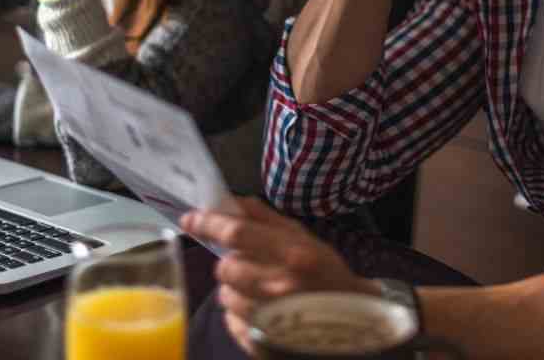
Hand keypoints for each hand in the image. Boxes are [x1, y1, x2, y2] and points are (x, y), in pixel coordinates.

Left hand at [181, 198, 378, 353]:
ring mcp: (270, 318)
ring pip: (224, 296)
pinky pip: (230, 321)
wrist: (352, 323)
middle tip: (247, 265)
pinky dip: (238, 314)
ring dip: (234, 290)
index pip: (237, 233)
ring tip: (257, 291)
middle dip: (229, 263)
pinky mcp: (261, 341)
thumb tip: (232, 202)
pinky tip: (260, 310)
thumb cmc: (327, 275)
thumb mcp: (305, 239)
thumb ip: (267, 219)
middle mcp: (280, 286)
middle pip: (225, 267)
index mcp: (292, 254)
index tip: (190, 218)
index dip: (208, 223)